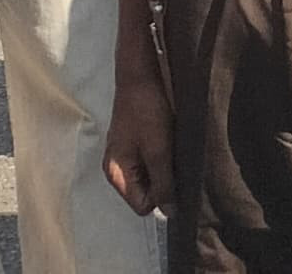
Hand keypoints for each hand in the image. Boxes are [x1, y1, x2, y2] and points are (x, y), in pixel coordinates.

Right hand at [102, 64, 172, 216]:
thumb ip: (163, 182)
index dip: (161, 196)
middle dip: (163, 182)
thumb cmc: (147, 111)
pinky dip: (163, 158)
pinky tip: (170, 143)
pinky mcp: (135, 146)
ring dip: (165, 169)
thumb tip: (170, 213)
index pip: (142, 206)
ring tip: (173, 150)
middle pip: (145, 194)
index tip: (175, 176)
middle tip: (175, 160)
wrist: (141, 77)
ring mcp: (125, 157)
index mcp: (116, 174)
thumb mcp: (158, 149)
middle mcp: (117, 169)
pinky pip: (151, 164)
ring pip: (150, 179)